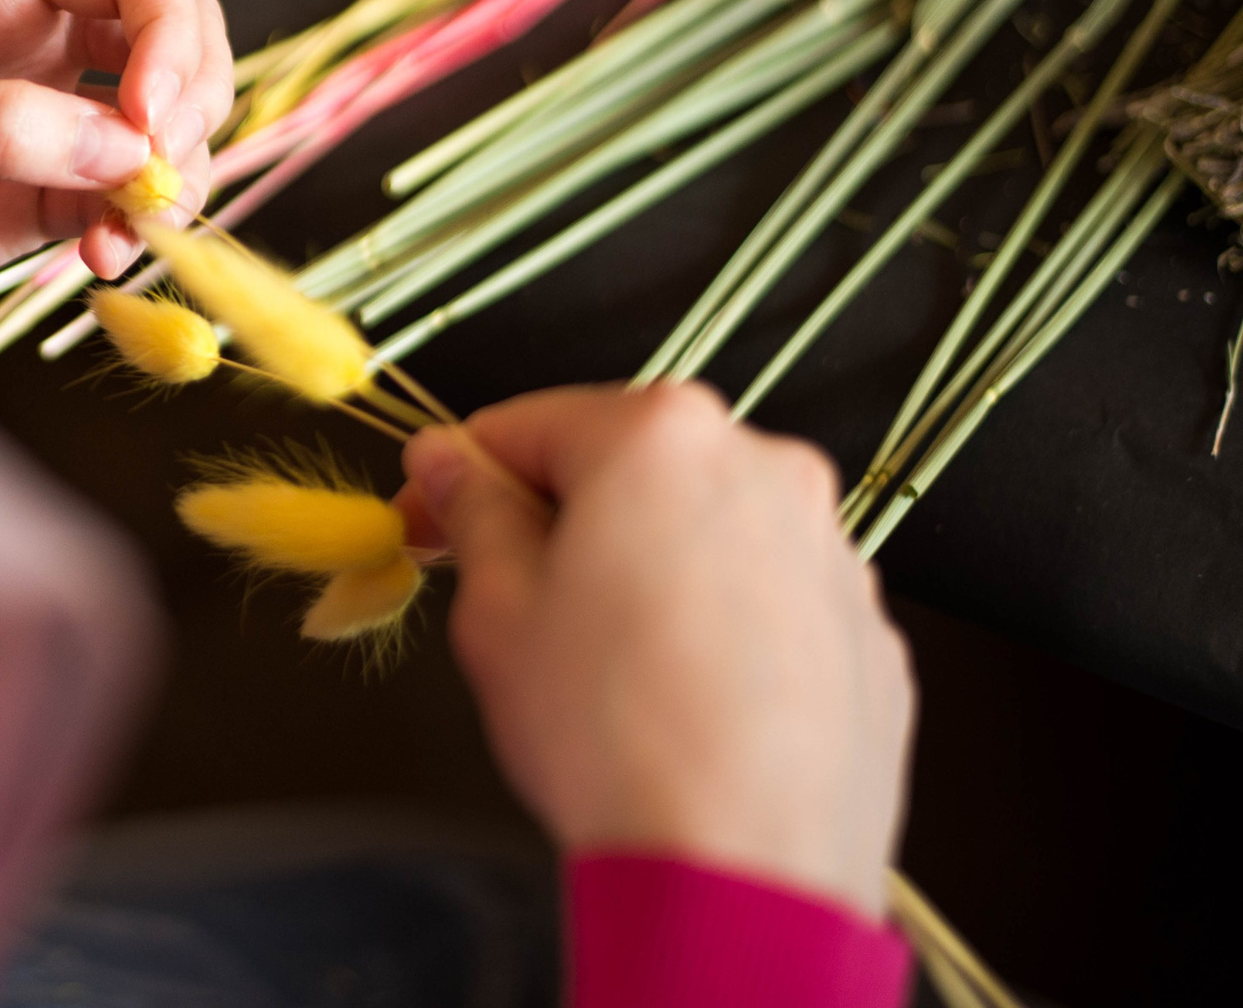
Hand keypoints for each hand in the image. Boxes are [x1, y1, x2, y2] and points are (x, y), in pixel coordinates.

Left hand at [0, 0, 232, 322]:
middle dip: (190, 102)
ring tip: (127, 235)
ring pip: (158, 128)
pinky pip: (113, 203)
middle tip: (157, 175)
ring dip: (172, 177)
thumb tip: (120, 150)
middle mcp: (23, 35)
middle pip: (170, 39)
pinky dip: (134, 230)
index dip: (170, 33)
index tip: (155, 117)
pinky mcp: (19, 203)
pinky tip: (105, 261)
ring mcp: (29, 122)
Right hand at [397, 383, 913, 918]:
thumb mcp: (498, 609)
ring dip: (648, 571)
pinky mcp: (868, 634)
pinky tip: (682, 703)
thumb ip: (472, 509)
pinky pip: (770, 604)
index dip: (461, 474)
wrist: (744, 874)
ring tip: (605, 671)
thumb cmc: (610, 734)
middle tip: (512, 600)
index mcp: (661, 436)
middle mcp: (764, 466)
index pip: (528, 422)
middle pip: (629, 467)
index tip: (428, 520)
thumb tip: (450, 461)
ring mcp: (832, 551)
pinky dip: (721, 629)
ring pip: (705, 533)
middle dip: (564, 519)